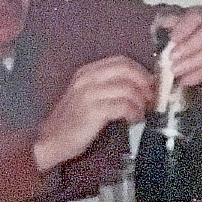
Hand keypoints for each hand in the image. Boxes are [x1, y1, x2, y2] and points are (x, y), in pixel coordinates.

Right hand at [34, 56, 152, 171]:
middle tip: (151, 97)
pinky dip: (134, 113)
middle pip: (127, 70)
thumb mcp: (88, 95)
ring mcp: (89, 94)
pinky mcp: (93, 111)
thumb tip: (142, 85)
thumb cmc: (74, 120)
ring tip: (141, 112)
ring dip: (141, 102)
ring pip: (128, 89)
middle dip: (145, 83)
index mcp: (87, 72)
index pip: (121, 61)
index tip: (150, 83)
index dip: (140, 70)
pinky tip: (133, 120)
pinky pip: (123, 106)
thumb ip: (109, 86)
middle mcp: (87, 79)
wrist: (51, 140)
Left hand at [153, 6, 201, 86]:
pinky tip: (184, 79)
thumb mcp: (170, 21)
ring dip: (193, 63)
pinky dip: (199, 75)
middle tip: (172, 57)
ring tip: (175, 70)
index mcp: (201, 14)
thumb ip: (166, 21)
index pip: (197, 16)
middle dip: (190, 46)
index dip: (185, 27)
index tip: (173, 38)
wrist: (199, 40)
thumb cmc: (181, 30)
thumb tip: (163, 24)